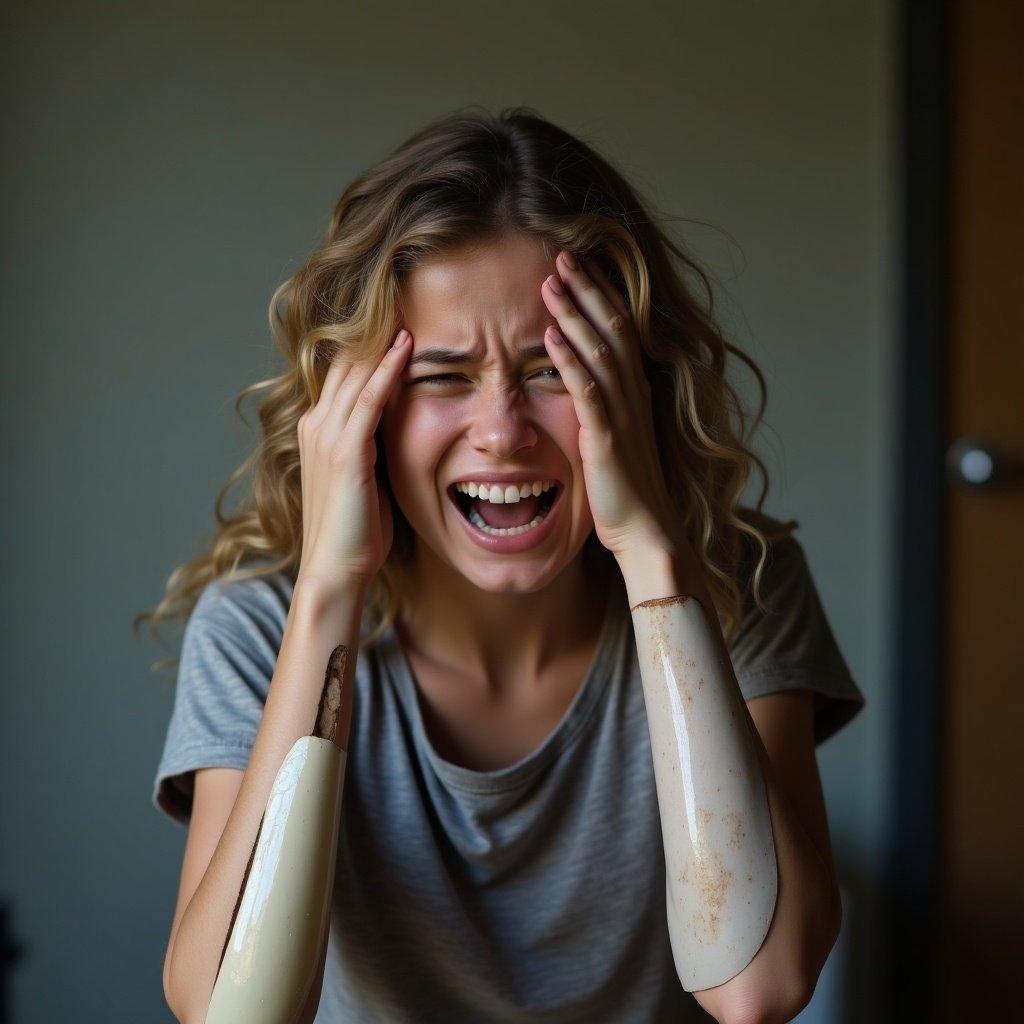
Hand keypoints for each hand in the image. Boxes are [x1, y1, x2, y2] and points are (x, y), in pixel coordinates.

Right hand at [295, 328, 412, 591]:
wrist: (336, 568)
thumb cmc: (356, 530)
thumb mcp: (364, 477)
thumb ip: (373, 444)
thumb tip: (398, 425)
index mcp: (318, 428)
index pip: (345, 372)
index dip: (370, 343)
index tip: (400, 315)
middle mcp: (316, 424)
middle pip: (347, 362)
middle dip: (376, 330)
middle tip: (407, 296)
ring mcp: (327, 435)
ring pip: (357, 373)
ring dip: (384, 339)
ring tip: (410, 306)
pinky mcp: (345, 451)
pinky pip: (369, 399)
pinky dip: (387, 370)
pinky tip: (407, 347)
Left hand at [540, 251, 686, 568]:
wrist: (647, 531)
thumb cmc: (627, 491)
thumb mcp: (619, 438)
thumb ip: (605, 407)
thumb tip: (587, 384)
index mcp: (635, 392)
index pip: (620, 330)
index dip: (601, 295)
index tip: (579, 266)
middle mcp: (633, 395)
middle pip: (612, 328)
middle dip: (587, 289)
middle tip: (562, 254)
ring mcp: (623, 415)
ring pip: (600, 351)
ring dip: (574, 314)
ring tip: (550, 282)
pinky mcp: (607, 439)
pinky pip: (587, 392)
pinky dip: (568, 361)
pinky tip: (549, 337)